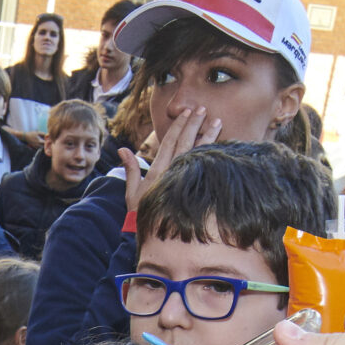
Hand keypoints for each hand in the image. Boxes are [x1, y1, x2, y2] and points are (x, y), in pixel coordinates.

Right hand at [119, 103, 221, 224]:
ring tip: (218, 122)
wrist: (155, 235)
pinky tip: (222, 145)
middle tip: (203, 109)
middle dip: (194, 124)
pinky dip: (213, 155)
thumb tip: (122, 149)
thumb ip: (131, 169)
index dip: (179, 126)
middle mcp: (172, 172)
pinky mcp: (194, 188)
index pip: (169, 142)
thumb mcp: (132, 192)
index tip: (188, 112)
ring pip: (198, 153)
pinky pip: (204, 168)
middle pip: (185, 143)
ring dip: (208, 136)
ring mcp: (184, 180)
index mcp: (158, 171)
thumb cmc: (141, 214)